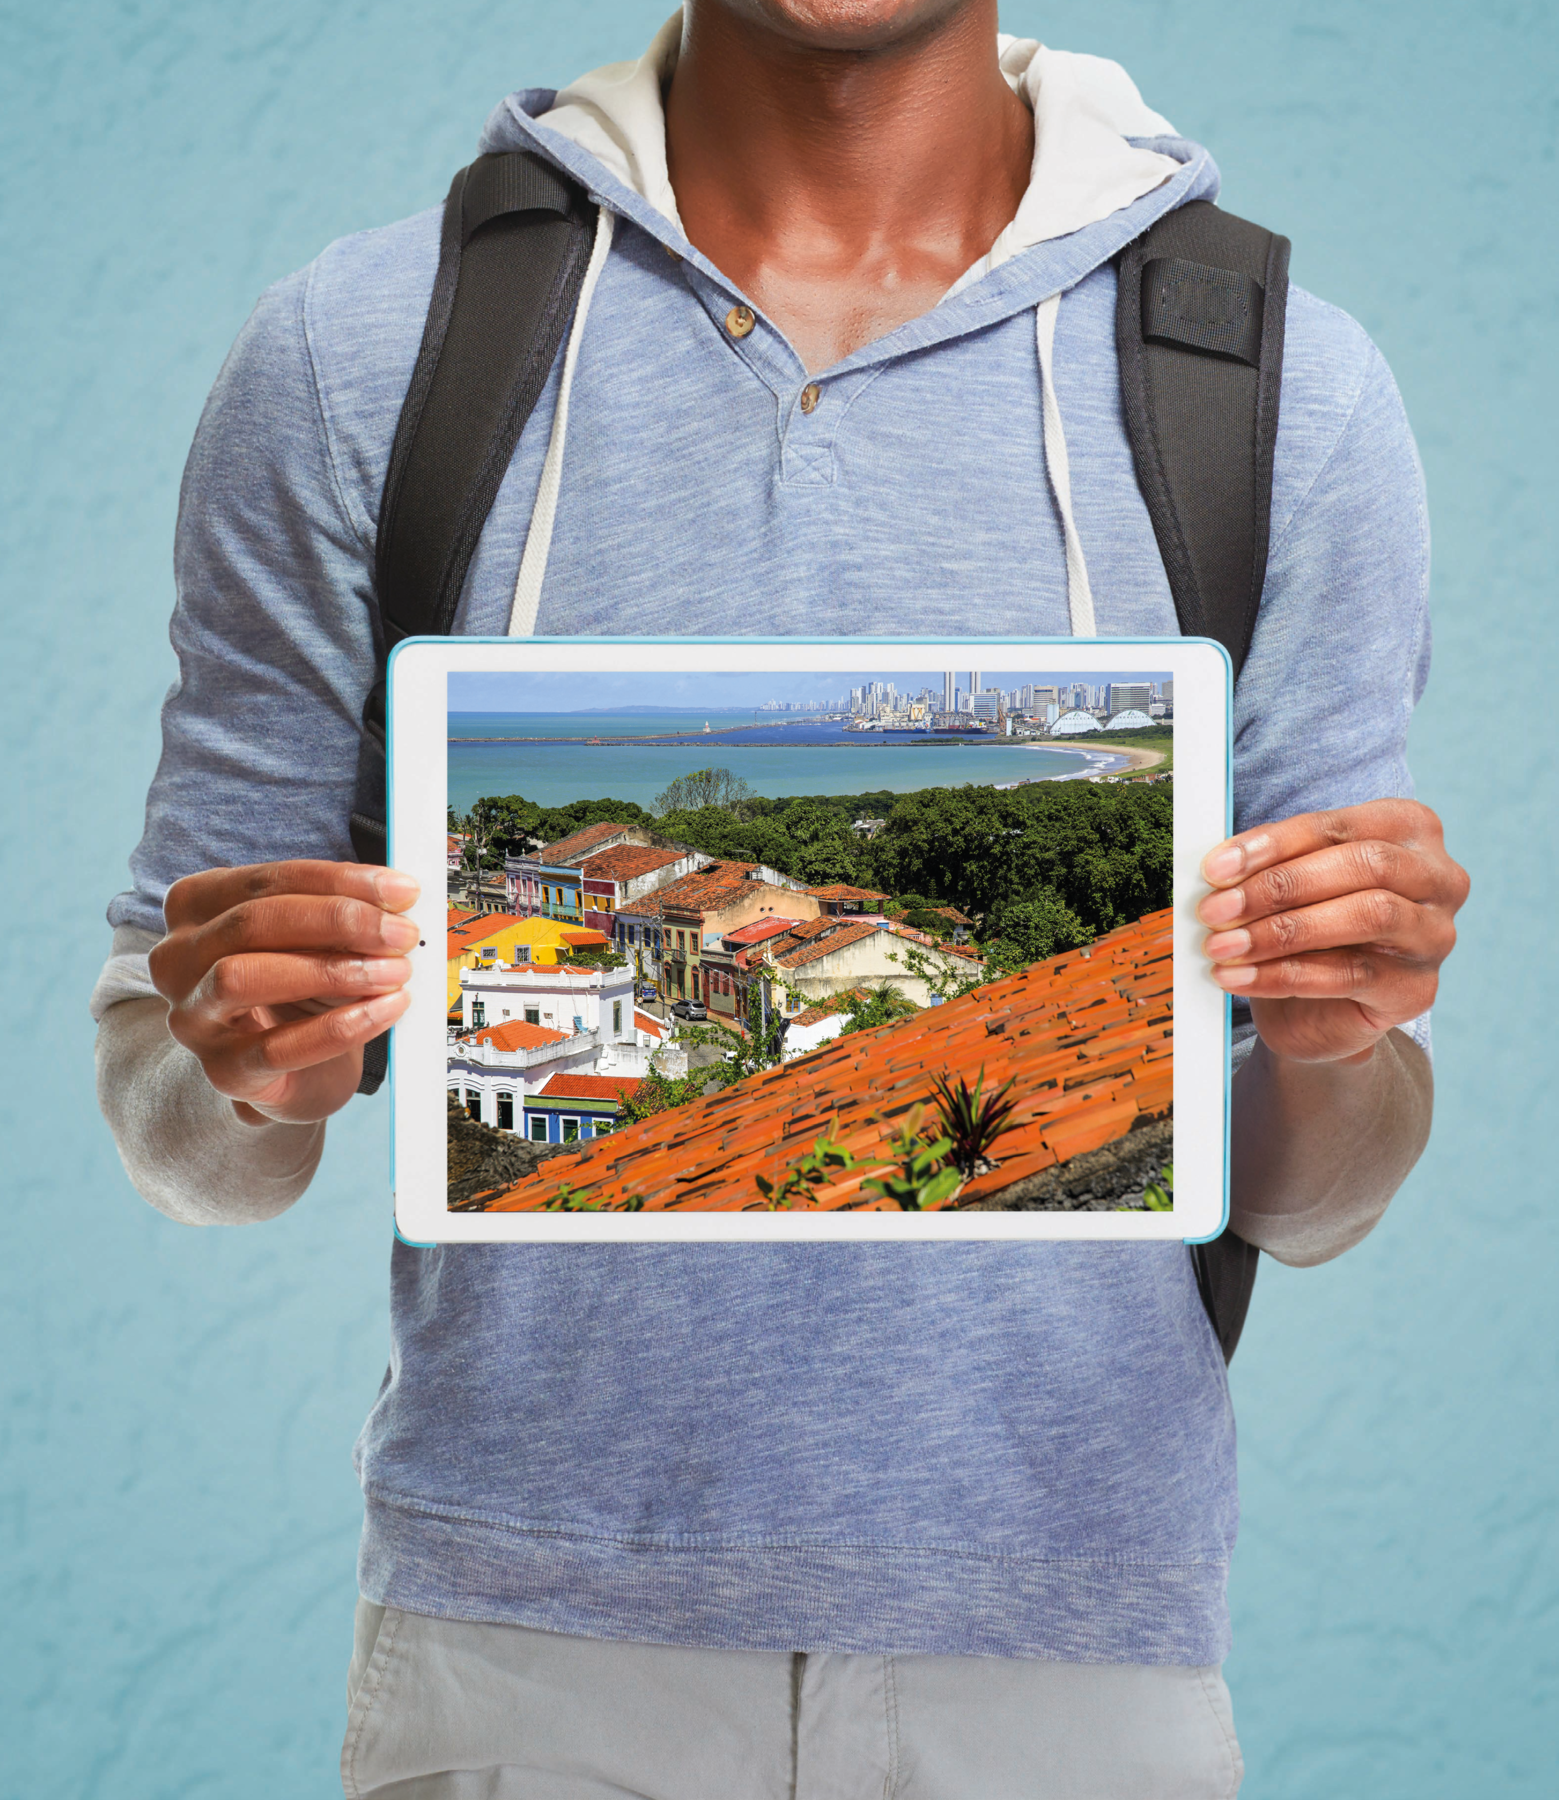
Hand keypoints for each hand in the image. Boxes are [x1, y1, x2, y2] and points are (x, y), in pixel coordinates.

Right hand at [148, 860, 419, 1124]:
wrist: (286, 1071)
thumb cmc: (298, 990)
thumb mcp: (314, 940)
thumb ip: (342, 915)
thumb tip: (396, 900)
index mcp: (196, 906)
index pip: (267, 880)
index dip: (341, 882)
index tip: (400, 890)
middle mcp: (179, 958)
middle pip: (252, 922)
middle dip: (338, 921)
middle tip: (399, 932)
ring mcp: (193, 1017)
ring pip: (242, 978)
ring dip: (331, 971)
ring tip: (393, 972)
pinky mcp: (224, 1070)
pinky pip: (277, 1048)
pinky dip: (340, 1027)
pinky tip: (384, 1011)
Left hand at [1197, 800, 1467, 1063]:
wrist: (1320, 1011)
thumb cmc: (1310, 930)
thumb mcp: (1294, 885)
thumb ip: (1271, 866)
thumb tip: (1222, 868)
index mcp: (1409, 829)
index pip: (1336, 826)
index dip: (1272, 845)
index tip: (1216, 868)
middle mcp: (1438, 877)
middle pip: (1364, 865)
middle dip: (1279, 886)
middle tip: (1216, 908)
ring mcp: (1435, 934)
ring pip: (1367, 916)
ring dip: (1282, 931)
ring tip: (1223, 945)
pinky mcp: (1416, 988)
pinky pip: (1349, 975)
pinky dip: (1283, 975)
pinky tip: (1238, 978)